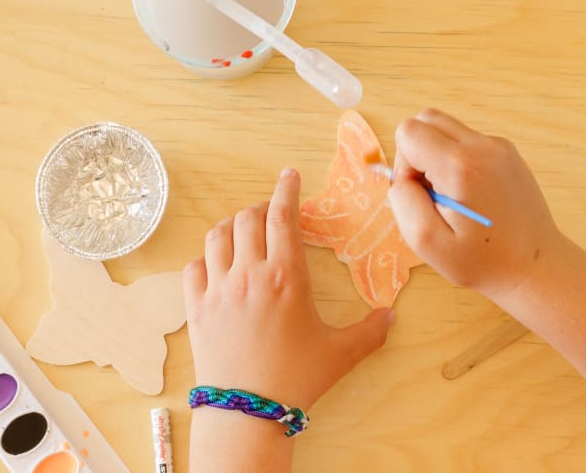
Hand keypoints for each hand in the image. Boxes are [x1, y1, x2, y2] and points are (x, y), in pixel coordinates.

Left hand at [183, 168, 394, 409]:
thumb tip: (391, 316)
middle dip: (261, 208)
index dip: (286, 189)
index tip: (289, 175)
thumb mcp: (340, 354)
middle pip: (247, 219)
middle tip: (272, 214)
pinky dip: (205, 258)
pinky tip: (217, 266)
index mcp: (286, 276)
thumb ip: (370, 331)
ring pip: (217, 236)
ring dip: (232, 227)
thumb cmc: (296, 379)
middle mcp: (248, 273)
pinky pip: (193, 267)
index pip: (282, 216)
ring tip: (245, 233)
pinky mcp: (196, 308)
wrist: (247, 411)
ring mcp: (218, 289)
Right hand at [388, 109, 565, 295]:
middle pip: (426, 119)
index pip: (409, 132)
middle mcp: (483, 146)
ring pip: (447, 128)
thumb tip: (402, 176)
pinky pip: (467, 141)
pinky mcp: (508, 153)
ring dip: (437, 156)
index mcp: (460, 165)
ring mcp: (499, 146)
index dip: (404, 164)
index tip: (422, 195)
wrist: (534, 266)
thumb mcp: (427, 242)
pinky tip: (470, 195)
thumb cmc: (482, 261)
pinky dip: (457, 161)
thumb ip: (403, 201)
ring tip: (452, 195)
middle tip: (432, 192)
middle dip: (417, 153)